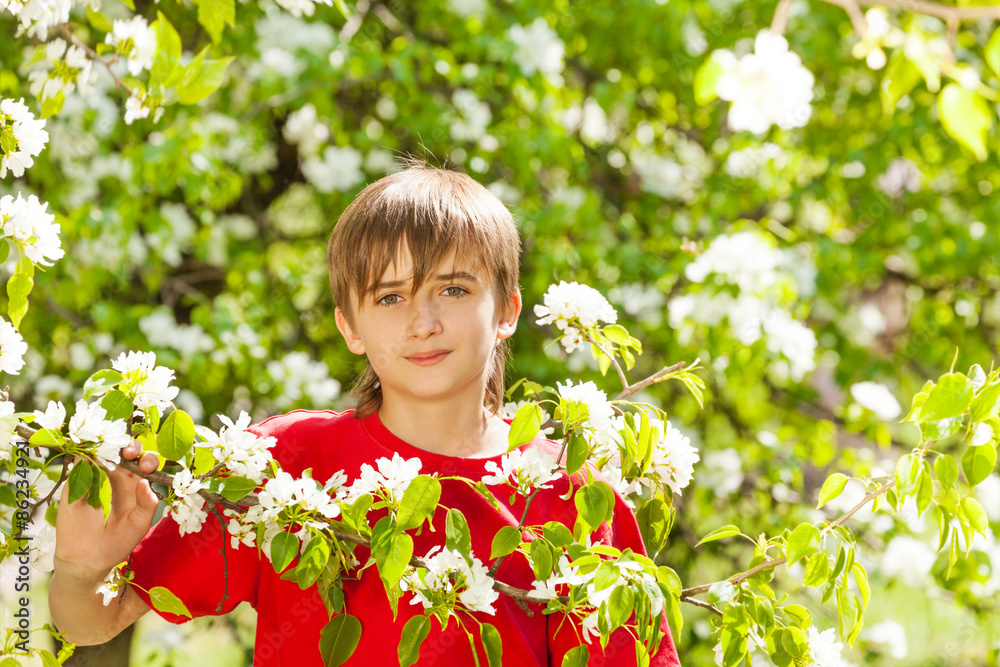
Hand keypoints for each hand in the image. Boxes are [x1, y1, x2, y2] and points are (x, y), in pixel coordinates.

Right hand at [53, 440, 160, 583]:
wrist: (87, 559)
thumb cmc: (118, 542)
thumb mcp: (139, 525)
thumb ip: (146, 504)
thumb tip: (144, 481)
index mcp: (134, 486)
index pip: (143, 465)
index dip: (146, 460)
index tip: (145, 467)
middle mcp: (116, 478)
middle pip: (124, 454)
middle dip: (129, 448)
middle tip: (128, 454)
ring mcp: (94, 479)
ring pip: (102, 454)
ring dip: (107, 446)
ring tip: (111, 450)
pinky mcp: (75, 484)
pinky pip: (78, 465)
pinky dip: (83, 455)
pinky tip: (88, 453)